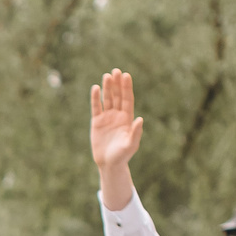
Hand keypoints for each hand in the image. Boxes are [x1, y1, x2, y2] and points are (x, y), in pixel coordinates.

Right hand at [90, 70, 142, 207]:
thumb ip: (135, 132)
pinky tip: (95, 88)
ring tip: (106, 76)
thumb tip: (140, 119)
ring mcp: (107, 118)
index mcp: (127, 118)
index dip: (126, 88)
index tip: (126, 75)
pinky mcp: (97, 122)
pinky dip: (95, 98)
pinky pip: (96, 107)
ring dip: (107, 88)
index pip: (127, 99)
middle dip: (117, 84)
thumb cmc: (122, 156)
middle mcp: (118, 115)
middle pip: (117, 96)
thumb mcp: (130, 145)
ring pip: (107, 99)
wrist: (109, 164)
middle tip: (116, 71)